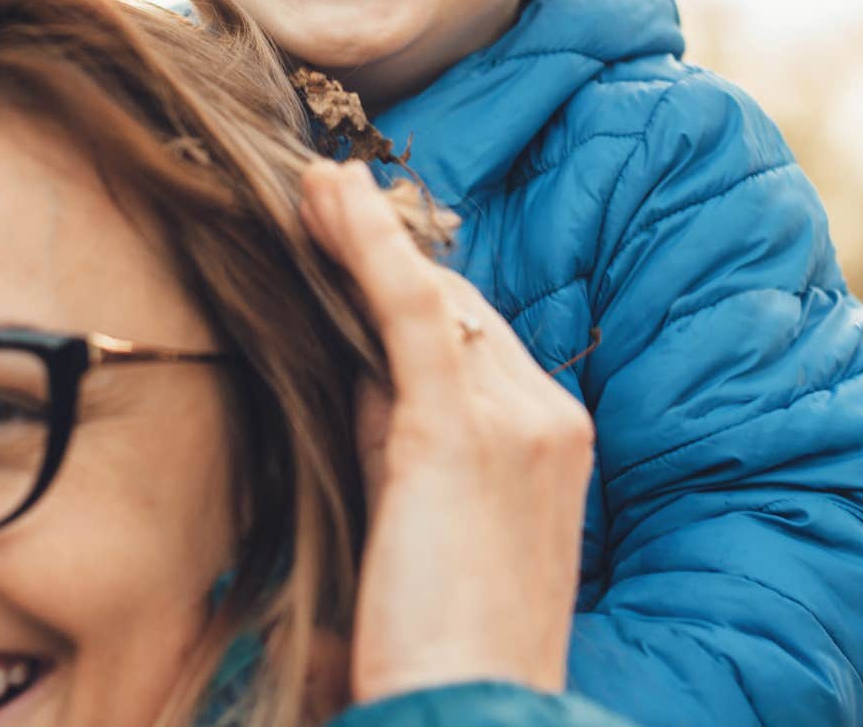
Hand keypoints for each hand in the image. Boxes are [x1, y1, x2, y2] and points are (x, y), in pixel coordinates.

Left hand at [300, 160, 594, 703]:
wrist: (473, 709)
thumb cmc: (441, 649)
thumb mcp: (423, 527)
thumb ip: (399, 448)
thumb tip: (357, 379)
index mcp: (551, 445)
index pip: (474, 347)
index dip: (405, 298)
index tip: (349, 254)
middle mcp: (547, 418)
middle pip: (458, 314)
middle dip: (387, 261)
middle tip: (316, 206)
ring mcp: (518, 418)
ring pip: (433, 302)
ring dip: (366, 237)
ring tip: (312, 189)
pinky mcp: (462, 429)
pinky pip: (411, 310)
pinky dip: (369, 245)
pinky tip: (332, 199)